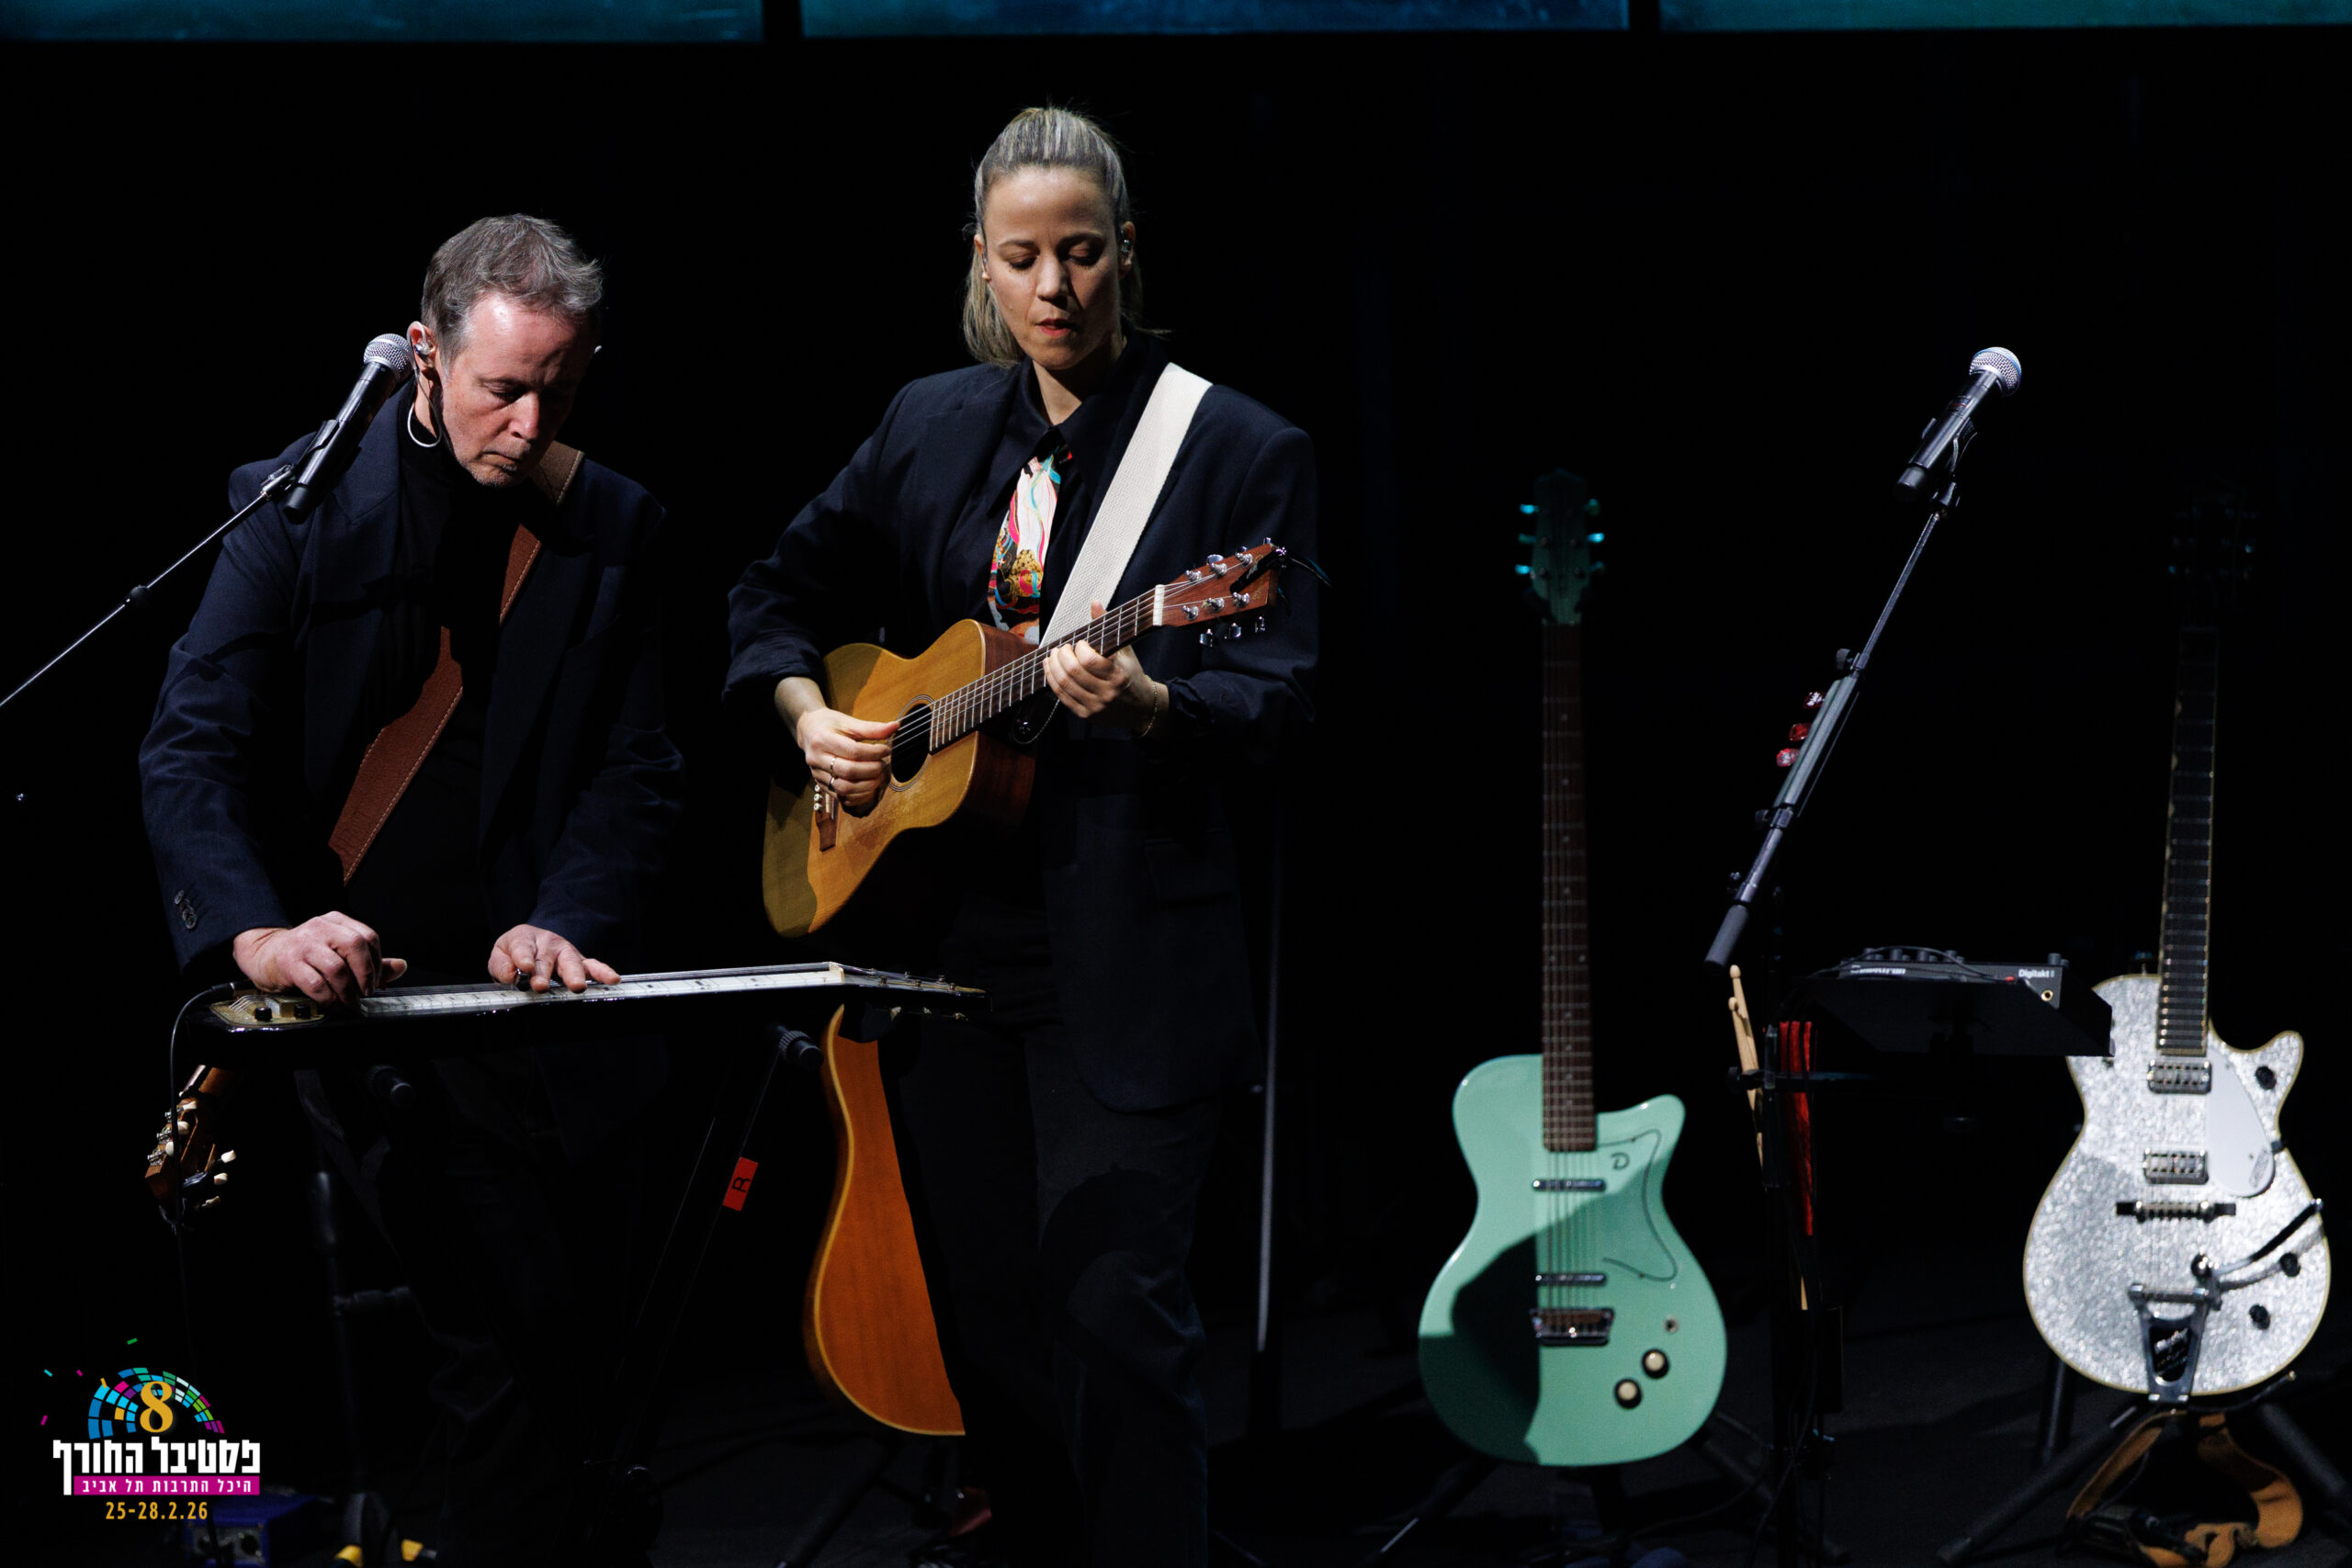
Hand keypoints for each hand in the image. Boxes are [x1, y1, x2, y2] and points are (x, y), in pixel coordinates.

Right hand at [233, 914, 407, 1007]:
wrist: (264, 954)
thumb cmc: (307, 955)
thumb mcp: (339, 952)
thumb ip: (370, 960)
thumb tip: (401, 967)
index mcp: (336, 922)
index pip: (367, 936)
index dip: (377, 961)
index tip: (376, 981)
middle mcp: (321, 928)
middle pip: (355, 946)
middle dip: (366, 974)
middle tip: (366, 992)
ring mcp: (303, 944)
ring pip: (336, 967)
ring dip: (348, 991)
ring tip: (349, 1002)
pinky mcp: (289, 963)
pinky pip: (316, 984)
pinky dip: (329, 998)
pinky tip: (332, 1004)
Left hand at [490, 924, 619, 993]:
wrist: (531, 943)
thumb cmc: (514, 952)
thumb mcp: (500, 955)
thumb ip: (502, 966)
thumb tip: (513, 975)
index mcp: (524, 938)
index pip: (522, 948)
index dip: (523, 958)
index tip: (524, 967)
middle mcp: (548, 942)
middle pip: (546, 958)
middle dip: (544, 973)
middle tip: (541, 986)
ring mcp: (566, 952)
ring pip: (571, 962)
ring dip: (574, 975)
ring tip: (577, 986)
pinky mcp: (580, 962)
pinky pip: (592, 966)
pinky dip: (602, 972)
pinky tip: (612, 978)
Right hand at [790, 700, 897, 807]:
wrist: (808, 731)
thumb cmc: (830, 725)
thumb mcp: (849, 722)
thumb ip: (872, 728)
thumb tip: (896, 727)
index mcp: (822, 739)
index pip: (853, 751)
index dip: (874, 753)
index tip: (887, 750)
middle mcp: (817, 758)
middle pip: (848, 771)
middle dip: (872, 770)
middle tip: (883, 765)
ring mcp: (817, 774)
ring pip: (844, 788)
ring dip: (866, 786)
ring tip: (878, 777)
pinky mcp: (821, 785)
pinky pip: (841, 797)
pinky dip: (859, 796)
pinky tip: (870, 788)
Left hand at [1044, 600, 1164, 729]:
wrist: (1140, 708)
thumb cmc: (1131, 674)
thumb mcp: (1125, 651)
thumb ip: (1108, 626)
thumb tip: (1095, 603)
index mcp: (1118, 676)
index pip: (1090, 660)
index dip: (1079, 648)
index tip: (1080, 643)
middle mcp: (1107, 693)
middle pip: (1073, 672)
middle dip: (1062, 656)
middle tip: (1061, 648)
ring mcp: (1095, 706)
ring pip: (1064, 684)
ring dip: (1053, 667)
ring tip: (1052, 656)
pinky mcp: (1086, 715)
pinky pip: (1062, 697)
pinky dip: (1053, 681)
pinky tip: (1051, 669)